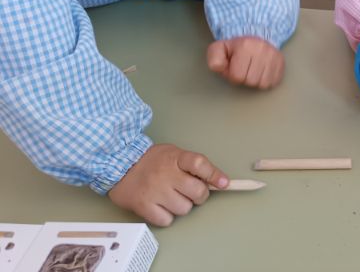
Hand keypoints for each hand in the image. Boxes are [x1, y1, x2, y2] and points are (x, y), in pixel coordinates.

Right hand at [108, 144, 228, 226]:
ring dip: (182, 206)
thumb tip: (217, 181)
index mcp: (175, 158)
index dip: (214, 175)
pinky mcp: (143, 206)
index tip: (224, 183)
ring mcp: (154, 191)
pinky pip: (167, 220)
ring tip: (171, 197)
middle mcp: (166, 174)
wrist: (119, 164)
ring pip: (184, 209)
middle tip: (191, 192)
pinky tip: (161, 206)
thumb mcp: (174, 154)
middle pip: (198, 192)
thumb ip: (193, 165)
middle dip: (199, 195)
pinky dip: (167, 216)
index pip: (200, 164)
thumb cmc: (152, 160)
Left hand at [207, 36, 283, 88]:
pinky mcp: (281, 62)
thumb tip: (219, 67)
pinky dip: (266, 80)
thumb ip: (214, 59)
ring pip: (263, 83)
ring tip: (253, 70)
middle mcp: (262, 50)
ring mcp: (274, 56)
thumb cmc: (236, 47)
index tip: (234, 67)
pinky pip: (274, 82)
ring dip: (256, 81)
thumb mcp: (219, 49)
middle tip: (244, 68)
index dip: (233, 75)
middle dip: (245, 78)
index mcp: (245, 46)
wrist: (255, 36)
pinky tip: (262, 71)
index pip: (237, 76)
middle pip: (251, 81)